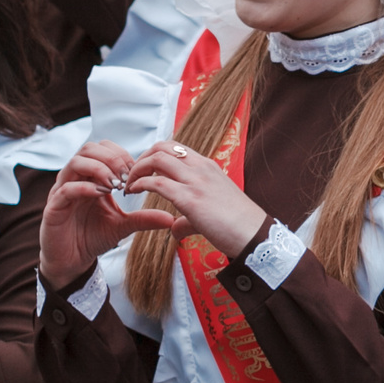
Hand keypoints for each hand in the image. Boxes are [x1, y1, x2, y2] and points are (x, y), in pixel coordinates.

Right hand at [41, 140, 177, 291]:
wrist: (72, 262)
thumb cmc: (92, 238)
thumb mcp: (123, 226)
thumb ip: (143, 218)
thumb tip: (170, 218)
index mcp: (90, 177)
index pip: (103, 149)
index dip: (121, 155)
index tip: (136, 171)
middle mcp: (74, 179)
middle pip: (89, 149)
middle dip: (112, 158)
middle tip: (127, 176)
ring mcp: (61, 191)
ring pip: (75, 163)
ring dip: (99, 169)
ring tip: (115, 185)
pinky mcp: (53, 208)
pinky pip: (66, 189)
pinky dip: (84, 187)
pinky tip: (100, 194)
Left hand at [123, 140, 267, 258]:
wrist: (254, 235)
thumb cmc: (238, 225)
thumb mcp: (212, 213)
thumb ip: (188, 219)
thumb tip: (175, 228)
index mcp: (208, 167)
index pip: (175, 148)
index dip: (154, 156)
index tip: (144, 171)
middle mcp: (202, 168)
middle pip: (163, 146)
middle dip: (142, 157)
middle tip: (132, 175)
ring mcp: (196, 181)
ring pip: (157, 158)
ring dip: (137, 169)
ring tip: (129, 184)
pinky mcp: (190, 199)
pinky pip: (157, 182)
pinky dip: (140, 184)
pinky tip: (134, 192)